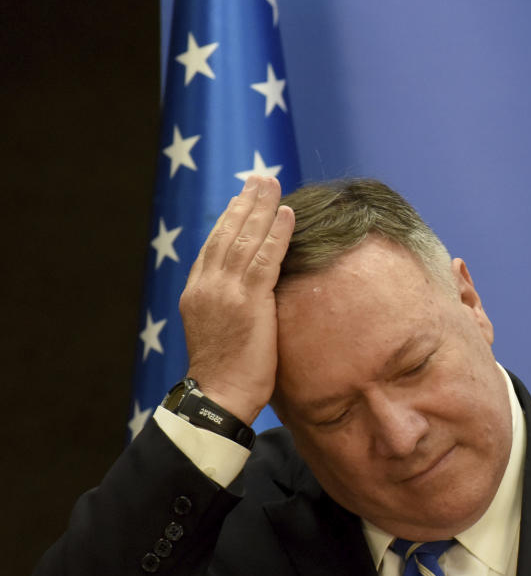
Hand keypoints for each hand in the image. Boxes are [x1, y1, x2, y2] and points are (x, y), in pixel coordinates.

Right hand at [179, 176, 294, 423]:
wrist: (218, 397)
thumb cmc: (225, 375)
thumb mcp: (220, 332)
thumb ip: (230, 308)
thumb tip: (252, 299)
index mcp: (197, 292)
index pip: (213, 246)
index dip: (229, 220)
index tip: (242, 200)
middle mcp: (207, 285)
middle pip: (226, 233)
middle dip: (244, 203)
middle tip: (260, 179)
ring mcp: (226, 291)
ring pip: (244, 238)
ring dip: (262, 208)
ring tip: (274, 183)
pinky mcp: (248, 302)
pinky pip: (265, 259)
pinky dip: (277, 234)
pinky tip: (288, 215)